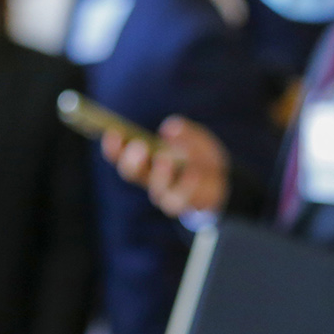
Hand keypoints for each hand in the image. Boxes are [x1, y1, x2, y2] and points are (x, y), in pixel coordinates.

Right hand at [103, 117, 228, 216]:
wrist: (220, 179)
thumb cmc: (199, 155)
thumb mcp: (196, 136)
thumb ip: (186, 131)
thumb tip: (171, 129)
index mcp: (146, 160)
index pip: (121, 155)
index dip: (114, 147)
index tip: (113, 133)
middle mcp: (151, 178)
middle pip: (133, 174)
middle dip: (132, 161)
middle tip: (139, 147)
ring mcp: (168, 194)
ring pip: (158, 192)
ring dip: (160, 176)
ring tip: (165, 159)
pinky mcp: (189, 204)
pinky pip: (184, 200)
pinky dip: (188, 186)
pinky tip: (193, 173)